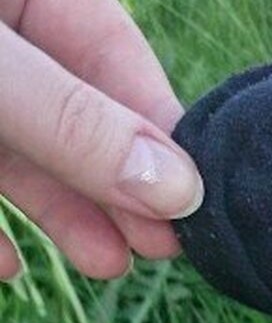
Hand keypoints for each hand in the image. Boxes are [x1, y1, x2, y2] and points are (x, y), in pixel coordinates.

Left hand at [0, 0, 202, 279]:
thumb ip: (71, 122)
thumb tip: (179, 188)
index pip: (107, 49)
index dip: (153, 125)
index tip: (194, 197)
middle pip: (67, 112)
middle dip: (110, 184)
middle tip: (159, 246)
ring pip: (17, 150)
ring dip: (60, 212)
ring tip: (106, 263)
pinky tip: (9, 265)